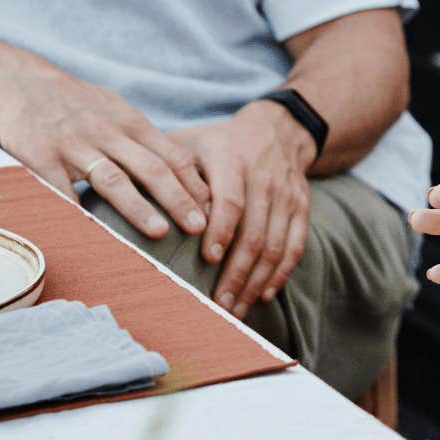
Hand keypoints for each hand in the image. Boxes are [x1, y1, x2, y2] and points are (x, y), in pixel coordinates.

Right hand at [0, 64, 208, 239]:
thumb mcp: (117, 111)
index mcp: (130, 123)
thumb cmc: (78, 104)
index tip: (213, 210)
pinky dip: (76, 212)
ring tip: (160, 232)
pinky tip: (91, 235)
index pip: (172, 155)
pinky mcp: (40, 156)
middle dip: (178, 199)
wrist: (22, 82)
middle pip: (150, 167)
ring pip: (112, 178)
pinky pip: (60, 189)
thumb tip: (183, 173)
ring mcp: (74, 144)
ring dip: (139, 207)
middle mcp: (108, 132)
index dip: (193, 184)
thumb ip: (144, 140)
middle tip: (200, 227)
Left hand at [173, 101, 315, 316]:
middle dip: (236, 272)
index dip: (221, 230)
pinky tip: (263, 294)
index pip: (231, 199)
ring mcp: (287, 195)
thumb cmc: (220, 143)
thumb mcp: (192, 143)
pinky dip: (281, 273)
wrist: (278, 130)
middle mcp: (265, 178)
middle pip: (254, 232)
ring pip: (275, 245)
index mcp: (233, 160)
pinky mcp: (301, 208)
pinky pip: (295, 245)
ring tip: (234, 310)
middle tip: (217, 305)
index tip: (207, 259)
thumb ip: (168, 170)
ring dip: (255, 281)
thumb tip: (138, 201)